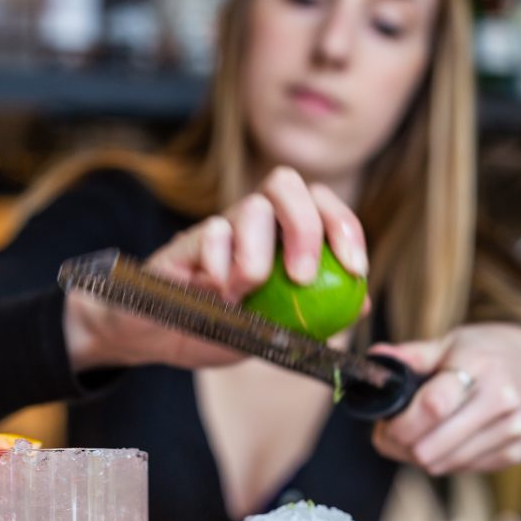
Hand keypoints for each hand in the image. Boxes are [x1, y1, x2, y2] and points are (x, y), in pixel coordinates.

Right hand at [65, 166, 368, 370]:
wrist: (158, 337)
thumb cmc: (222, 327)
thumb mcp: (279, 331)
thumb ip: (318, 315)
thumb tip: (362, 303)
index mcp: (284, 235)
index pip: (324, 206)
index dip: (345, 228)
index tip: (355, 270)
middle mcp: (254, 221)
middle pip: (288, 184)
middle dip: (306, 227)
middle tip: (302, 276)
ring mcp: (219, 227)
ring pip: (249, 208)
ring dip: (257, 256)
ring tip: (244, 294)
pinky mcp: (185, 242)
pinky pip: (209, 236)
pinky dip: (219, 267)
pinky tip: (214, 295)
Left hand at [370, 323, 520, 475]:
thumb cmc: (491, 353)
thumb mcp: (455, 342)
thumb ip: (413, 356)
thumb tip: (376, 359)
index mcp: (479, 365)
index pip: (433, 407)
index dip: (399, 424)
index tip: (384, 424)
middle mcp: (500, 400)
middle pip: (431, 447)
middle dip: (401, 445)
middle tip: (392, 432)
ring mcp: (512, 430)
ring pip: (443, 465)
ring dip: (419, 455)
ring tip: (417, 434)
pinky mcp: (517, 453)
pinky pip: (463, 469)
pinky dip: (446, 459)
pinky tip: (446, 439)